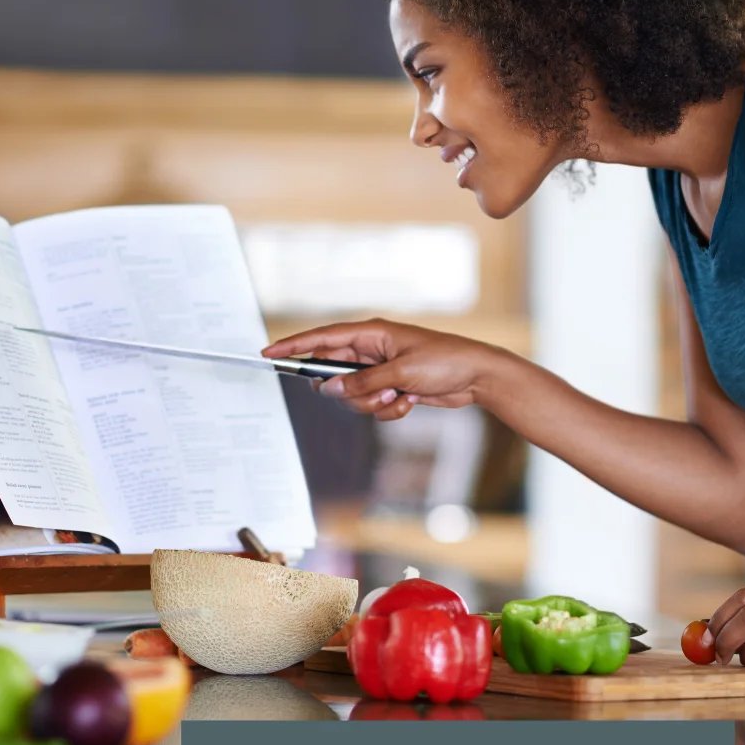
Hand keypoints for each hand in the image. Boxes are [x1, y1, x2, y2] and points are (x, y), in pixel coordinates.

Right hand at [263, 320, 500, 420]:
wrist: (476, 377)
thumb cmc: (444, 361)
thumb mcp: (400, 372)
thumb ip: (362, 381)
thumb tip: (330, 388)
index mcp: (371, 334)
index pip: (322, 338)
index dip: (293, 346)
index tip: (268, 353)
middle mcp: (371, 351)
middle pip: (335, 374)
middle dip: (351, 391)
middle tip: (375, 390)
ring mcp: (380, 371)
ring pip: (353, 396)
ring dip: (373, 404)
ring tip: (400, 396)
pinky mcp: (391, 389)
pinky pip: (373, 407)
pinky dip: (389, 410)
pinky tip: (410, 402)